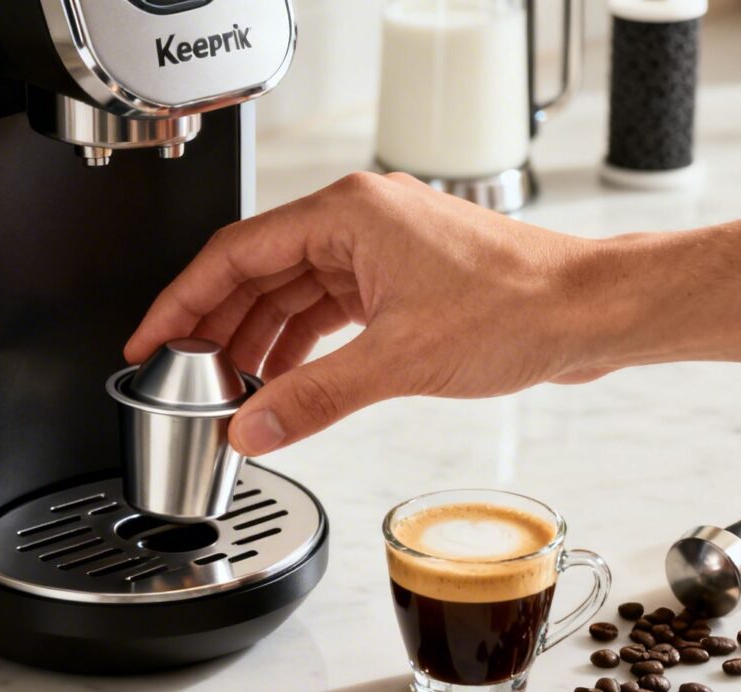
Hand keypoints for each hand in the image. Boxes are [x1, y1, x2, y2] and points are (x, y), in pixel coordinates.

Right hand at [124, 172, 619, 455]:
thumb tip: (252, 428)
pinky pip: (328, 309)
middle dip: (217, 330)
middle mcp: (359, 222)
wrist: (591, 313)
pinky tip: (283, 382)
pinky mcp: (402, 279)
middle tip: (181, 380)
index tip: (148, 339)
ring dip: (258, 343)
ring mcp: (381, 249)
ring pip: (293, 293)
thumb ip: (314, 398)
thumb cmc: (520, 307)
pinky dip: (301, 345)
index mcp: (348, 215)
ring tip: (227, 393)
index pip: (234, 253)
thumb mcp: (399, 361)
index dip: (180, 300)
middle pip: (257, 272)